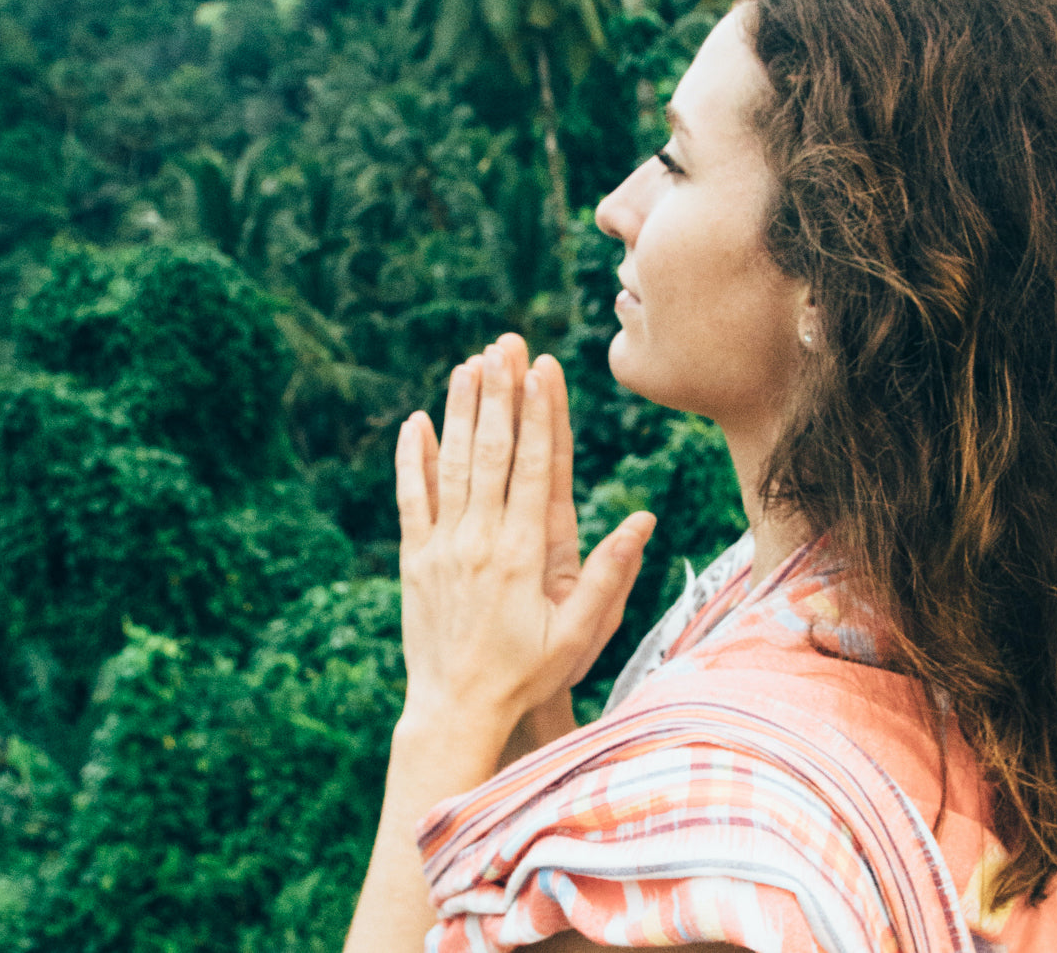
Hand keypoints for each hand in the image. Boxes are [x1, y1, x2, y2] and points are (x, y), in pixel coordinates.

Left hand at [395, 335, 654, 733]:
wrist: (457, 711)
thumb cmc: (527, 675)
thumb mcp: (580, 633)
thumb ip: (610, 575)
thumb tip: (644, 519)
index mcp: (526, 554)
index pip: (536, 468)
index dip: (540, 414)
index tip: (542, 370)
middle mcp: (482, 541)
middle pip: (492, 453)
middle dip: (500, 394)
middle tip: (504, 345)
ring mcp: (444, 548)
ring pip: (452, 466)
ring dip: (460, 412)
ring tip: (468, 365)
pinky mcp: (415, 561)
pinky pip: (412, 500)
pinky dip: (412, 460)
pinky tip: (416, 422)